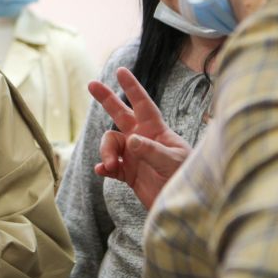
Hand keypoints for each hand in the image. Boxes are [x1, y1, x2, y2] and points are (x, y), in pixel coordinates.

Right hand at [90, 67, 191, 208]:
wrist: (184, 207)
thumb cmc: (186, 179)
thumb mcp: (173, 162)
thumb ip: (152, 150)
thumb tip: (130, 141)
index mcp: (156, 130)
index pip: (143, 104)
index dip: (132, 87)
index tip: (121, 71)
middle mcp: (142, 139)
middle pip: (120, 114)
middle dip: (106, 99)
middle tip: (91, 84)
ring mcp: (133, 156)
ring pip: (110, 143)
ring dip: (106, 152)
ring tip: (110, 165)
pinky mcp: (128, 174)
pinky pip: (109, 166)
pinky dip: (103, 167)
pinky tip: (102, 171)